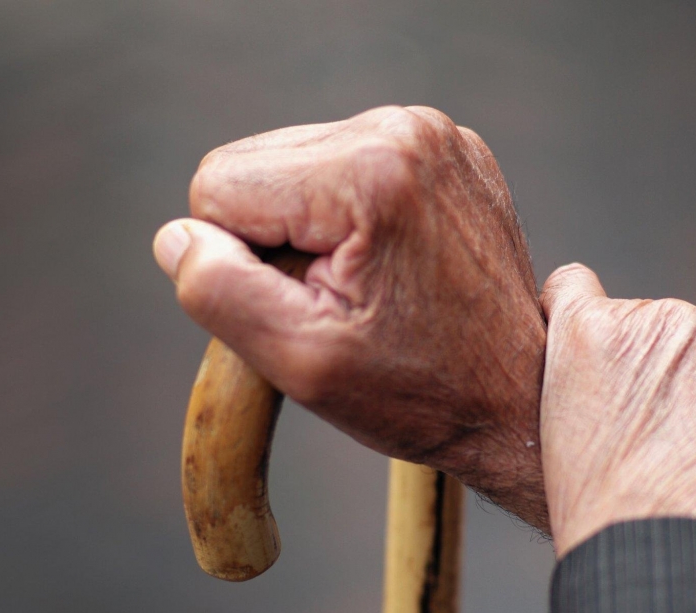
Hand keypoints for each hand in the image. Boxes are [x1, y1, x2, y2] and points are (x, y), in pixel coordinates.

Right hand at [152, 106, 548, 529]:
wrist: (516, 399)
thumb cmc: (420, 392)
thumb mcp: (301, 360)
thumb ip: (218, 289)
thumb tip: (179, 236)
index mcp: (368, 172)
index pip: (218, 185)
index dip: (239, 261)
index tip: (305, 306)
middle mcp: (405, 130)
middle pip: (256, 166)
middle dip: (276, 240)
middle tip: (341, 302)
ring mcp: (434, 134)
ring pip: (296, 165)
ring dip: (311, 228)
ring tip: (370, 287)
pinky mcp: (447, 150)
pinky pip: (348, 167)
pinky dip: (352, 216)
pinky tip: (393, 266)